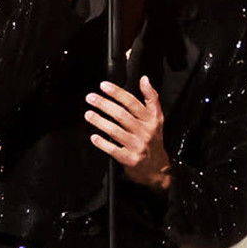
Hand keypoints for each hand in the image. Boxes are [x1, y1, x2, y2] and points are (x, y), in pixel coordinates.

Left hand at [84, 76, 170, 190]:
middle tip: (90, 97)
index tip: (103, 86)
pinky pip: (113, 150)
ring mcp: (137, 146)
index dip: (117, 93)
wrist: (158, 168)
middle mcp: (145, 131)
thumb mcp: (157, 118)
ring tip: (88, 114)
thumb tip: (144, 79)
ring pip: (115, 131)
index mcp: (151, 119)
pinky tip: (94, 137)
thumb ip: (151, 98)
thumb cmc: (153, 139)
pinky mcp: (130, 159)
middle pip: (122, 115)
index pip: (132, 102)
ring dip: (100, 121)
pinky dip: (102, 143)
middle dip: (104, 104)